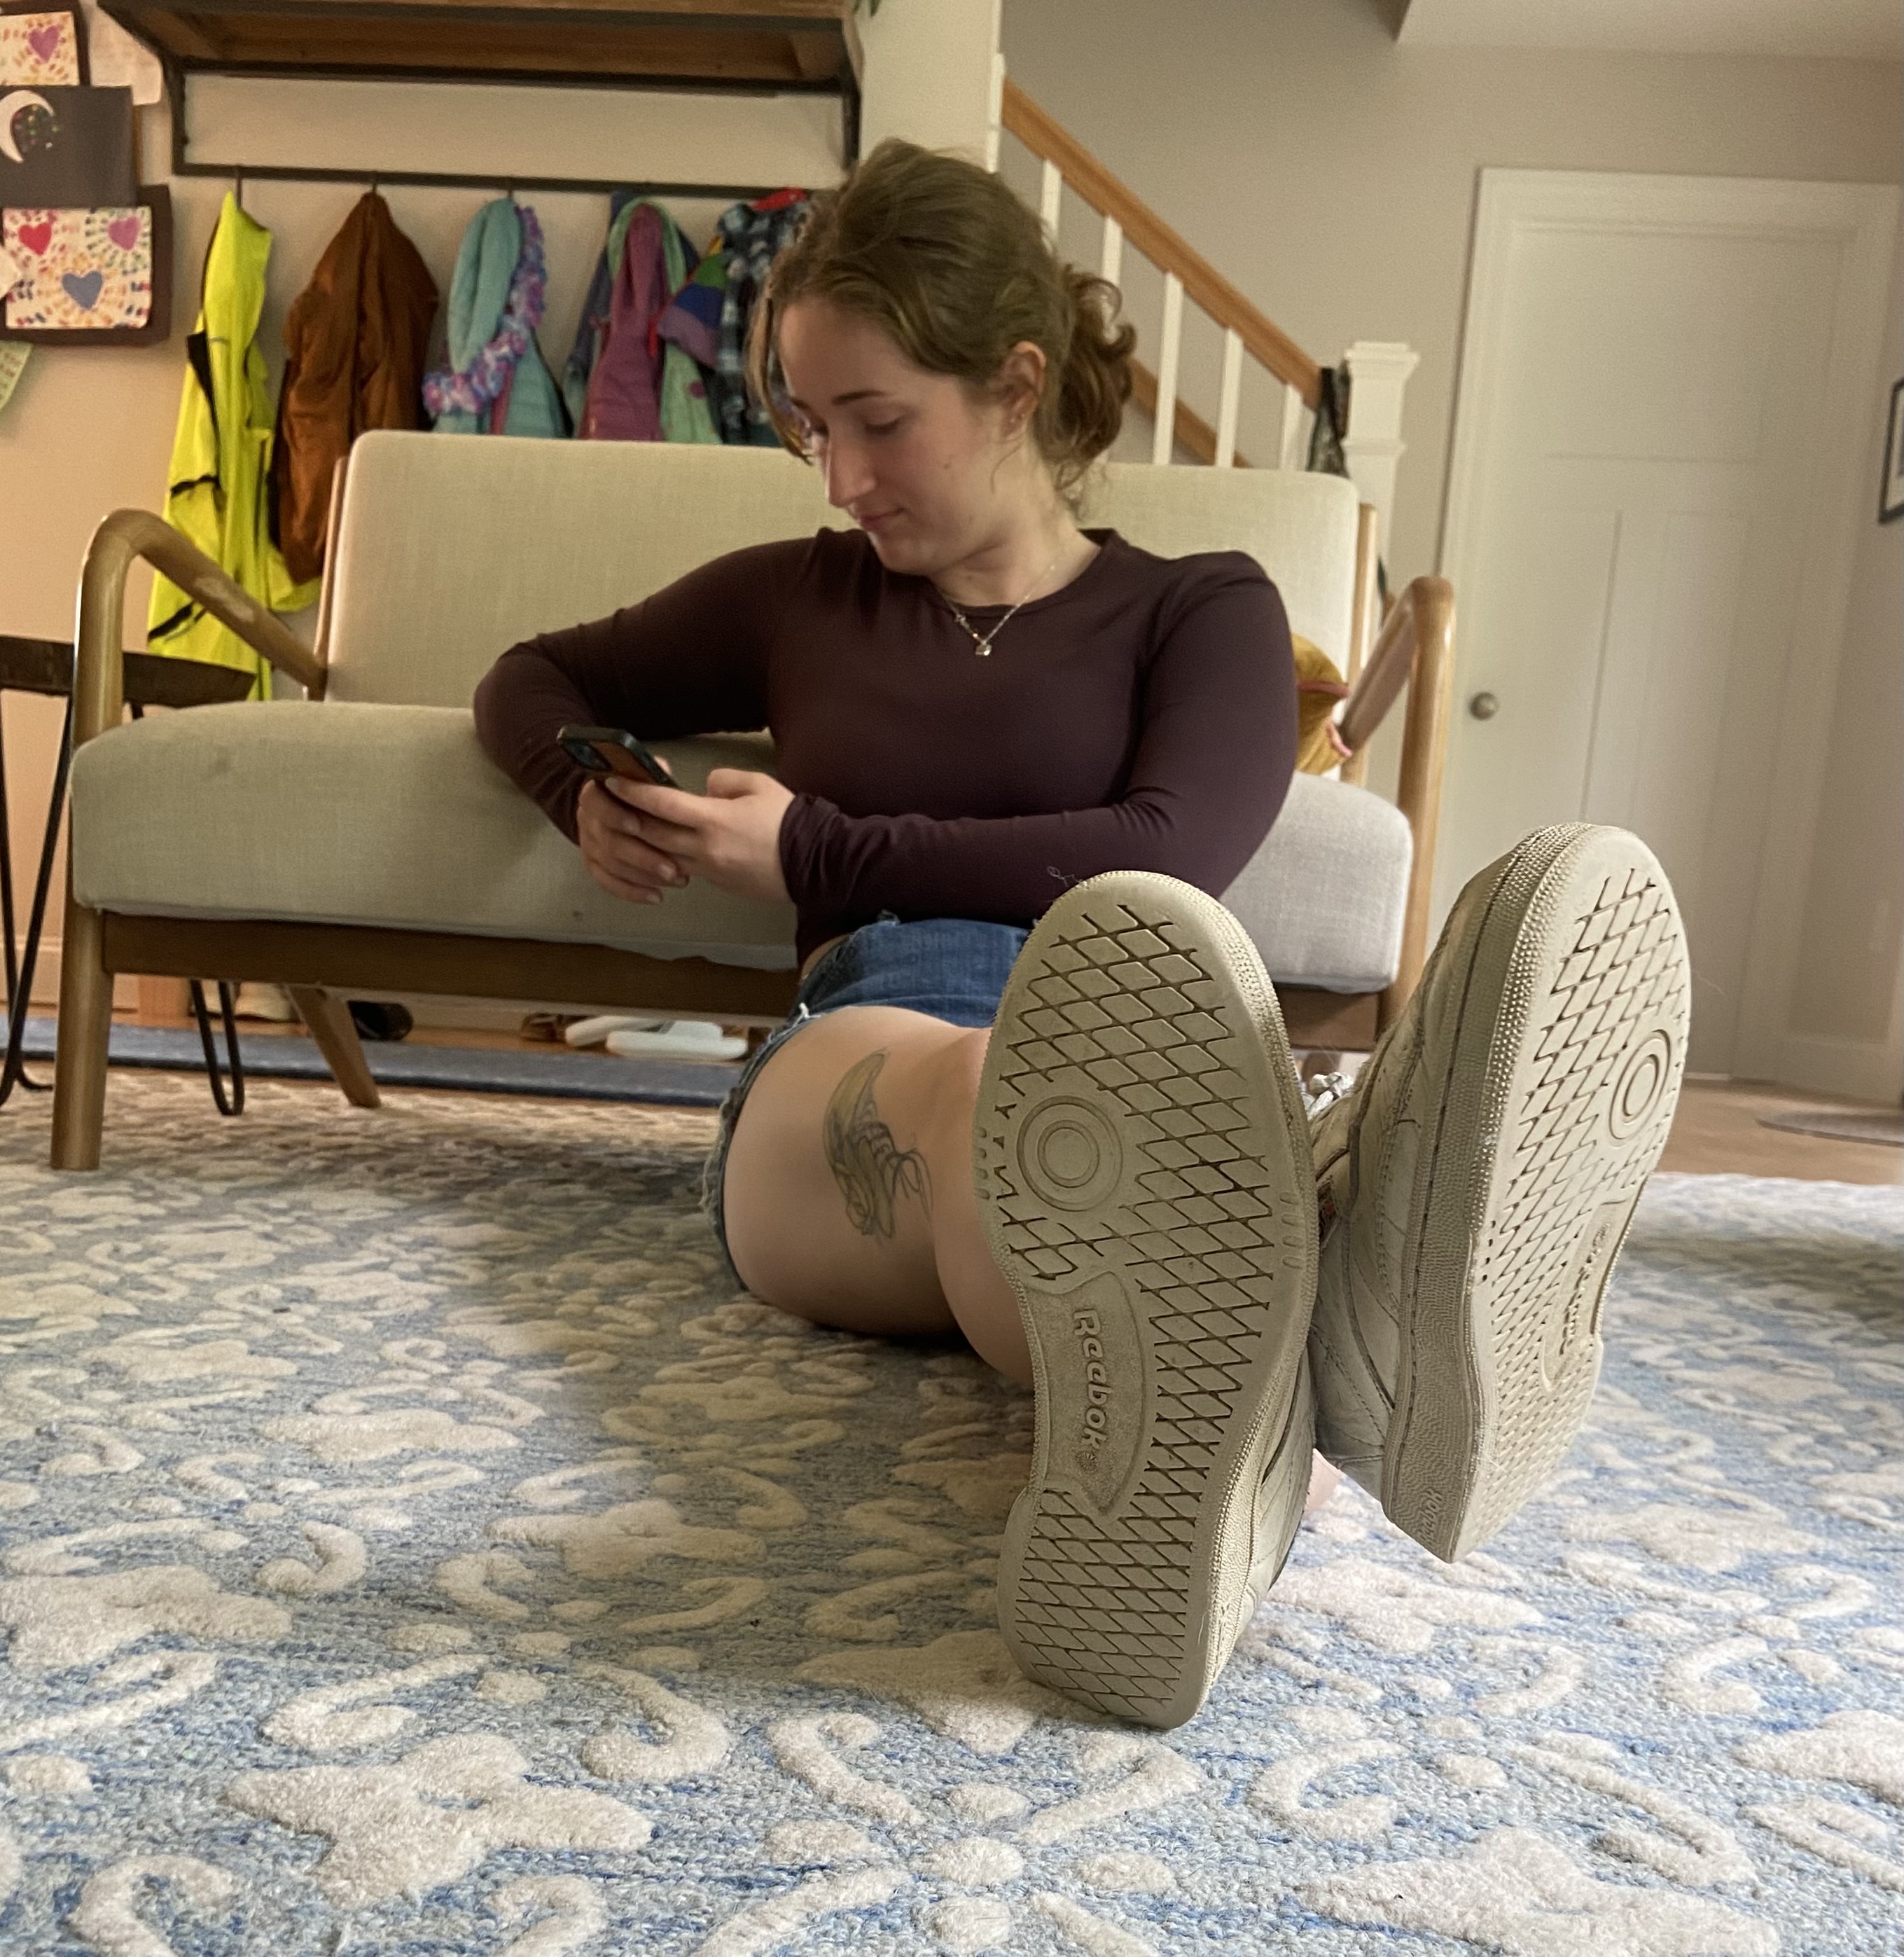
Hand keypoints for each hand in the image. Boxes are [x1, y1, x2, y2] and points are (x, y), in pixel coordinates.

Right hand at [576, 776, 687, 903]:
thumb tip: (660, 769)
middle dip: (642, 856)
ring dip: (644, 876)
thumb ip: (651, 774)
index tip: (637, 825)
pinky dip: (632, 892)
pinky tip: (656, 897)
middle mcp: (587, 818)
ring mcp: (588, 844)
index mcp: (596, 791)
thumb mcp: (647, 777)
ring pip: (611, 864)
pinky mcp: (594, 865)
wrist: (622, 808)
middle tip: (672, 868)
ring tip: (676, 880)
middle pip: (608, 840)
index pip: (595, 801)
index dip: (614, 813)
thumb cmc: (642, 791)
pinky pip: (608, 882)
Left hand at [589, 768, 793, 905]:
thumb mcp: (758, 785)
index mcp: (713, 820)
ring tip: (631, 825)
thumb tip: (704, 788)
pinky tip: (664, 847)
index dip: (633, 791)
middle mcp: (704, 848)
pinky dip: (667, 857)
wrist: (816, 863)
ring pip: (662, 856)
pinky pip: (684, 868)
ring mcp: (709, 870)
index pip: (661, 804)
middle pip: (651, 834)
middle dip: (627, 817)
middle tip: (610, 803)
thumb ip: (724, 781)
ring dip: (643, 842)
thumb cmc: (789, 821)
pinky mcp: (718, 883)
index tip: (614, 780)